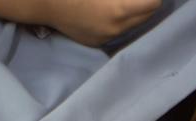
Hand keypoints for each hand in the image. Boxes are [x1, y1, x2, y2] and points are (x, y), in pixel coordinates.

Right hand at [29, 0, 158, 46]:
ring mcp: (106, 38)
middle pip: (147, 15)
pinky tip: (108, 9)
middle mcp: (116, 28)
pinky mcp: (97, 42)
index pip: (153, 3)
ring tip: (123, 1)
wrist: (43, 2)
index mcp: (118, 10)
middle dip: (147, 1)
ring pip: (134, 24)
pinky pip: (118, 31)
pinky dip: (120, 20)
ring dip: (135, 11)